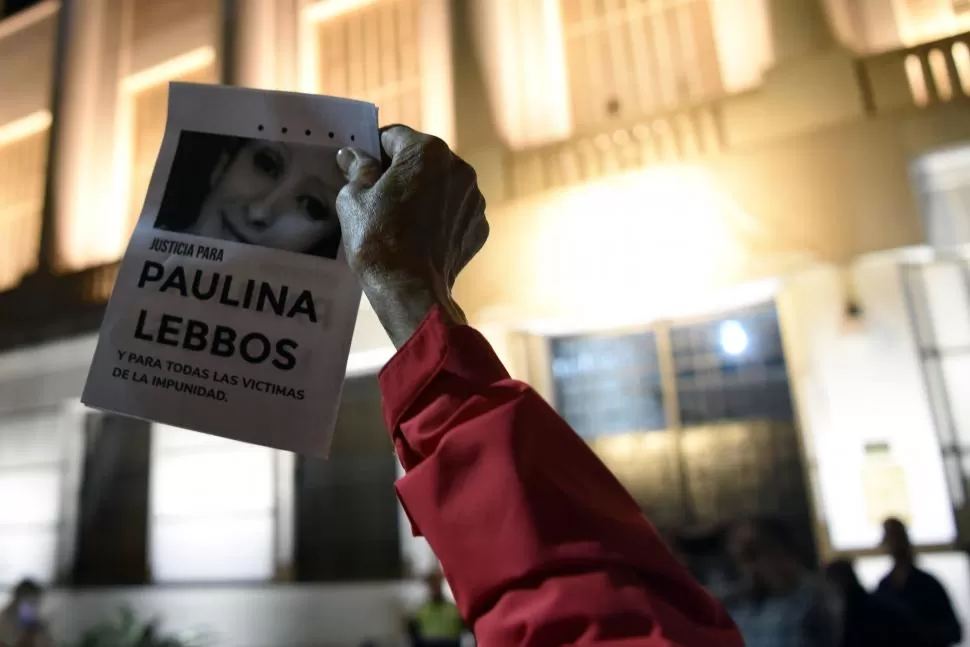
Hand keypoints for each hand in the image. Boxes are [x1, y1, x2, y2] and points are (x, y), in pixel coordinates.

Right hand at [335, 125, 487, 347]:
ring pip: (441, 186)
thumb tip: (354, 156)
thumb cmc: (377, 240)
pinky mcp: (479, 226)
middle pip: (422, 159)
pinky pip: (455, 212)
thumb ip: (358, 169)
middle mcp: (458, 168)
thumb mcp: (353, 198)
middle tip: (379, 196)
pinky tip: (420, 237)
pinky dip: (440, 218)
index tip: (362, 167)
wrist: (410, 290)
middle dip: (401, 172)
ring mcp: (474, 199)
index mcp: (427, 151)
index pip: (393, 136)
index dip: (374, 150)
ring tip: (401, 220)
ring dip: (424, 194)